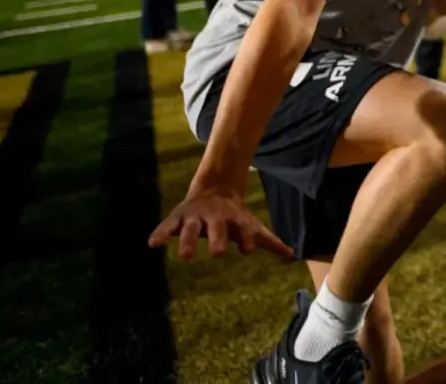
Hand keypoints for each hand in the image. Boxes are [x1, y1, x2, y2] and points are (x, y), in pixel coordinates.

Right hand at [147, 182, 293, 259]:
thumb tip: (292, 254)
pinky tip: (153, 244)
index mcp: (235, 219)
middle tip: (219, 254)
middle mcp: (216, 217)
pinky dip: (161, 233)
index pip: (243, 229)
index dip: (246, 238)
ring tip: (186, 255)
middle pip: (217, 228)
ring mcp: (196, 216)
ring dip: (189, 240)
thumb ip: (268, 241)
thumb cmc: (235, 215)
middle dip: (218, 239)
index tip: (248, 249)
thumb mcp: (252, 225)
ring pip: (192, 228)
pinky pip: (168, 226)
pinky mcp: (179, 217)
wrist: (215, 189)